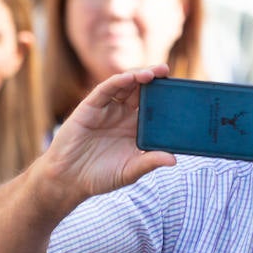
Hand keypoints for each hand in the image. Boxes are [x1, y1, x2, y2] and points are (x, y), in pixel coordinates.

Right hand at [44, 65, 177, 205]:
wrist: (68, 179)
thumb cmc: (101, 177)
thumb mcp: (130, 171)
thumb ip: (149, 162)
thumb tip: (174, 159)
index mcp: (137, 130)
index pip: (156, 109)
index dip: (168, 99)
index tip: (184, 93)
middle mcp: (124, 116)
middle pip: (144, 93)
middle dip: (157, 82)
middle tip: (169, 73)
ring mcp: (108, 110)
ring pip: (127, 86)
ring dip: (141, 76)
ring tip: (156, 72)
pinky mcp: (91, 106)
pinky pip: (106, 89)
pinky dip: (119, 81)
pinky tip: (131, 77)